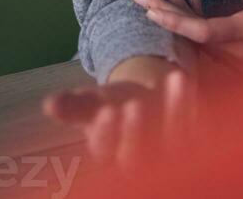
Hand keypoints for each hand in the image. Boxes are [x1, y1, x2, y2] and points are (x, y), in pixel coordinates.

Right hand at [41, 63, 199, 173]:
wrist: (147, 99)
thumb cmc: (115, 105)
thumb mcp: (94, 104)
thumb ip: (75, 106)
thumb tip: (49, 104)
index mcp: (111, 158)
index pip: (106, 152)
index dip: (106, 134)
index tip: (105, 111)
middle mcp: (141, 164)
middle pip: (138, 154)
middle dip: (136, 129)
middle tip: (133, 104)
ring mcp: (170, 156)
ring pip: (171, 139)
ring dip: (172, 110)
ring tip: (169, 79)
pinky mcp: (193, 143)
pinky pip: (192, 124)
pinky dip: (188, 101)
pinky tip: (181, 78)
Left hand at [134, 0, 242, 71]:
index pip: (204, 33)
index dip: (177, 23)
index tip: (153, 11)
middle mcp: (238, 49)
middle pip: (190, 36)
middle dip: (163, 17)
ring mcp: (236, 53)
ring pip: (196, 37)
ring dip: (175, 15)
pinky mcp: (237, 49)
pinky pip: (207, 37)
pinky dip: (192, 18)